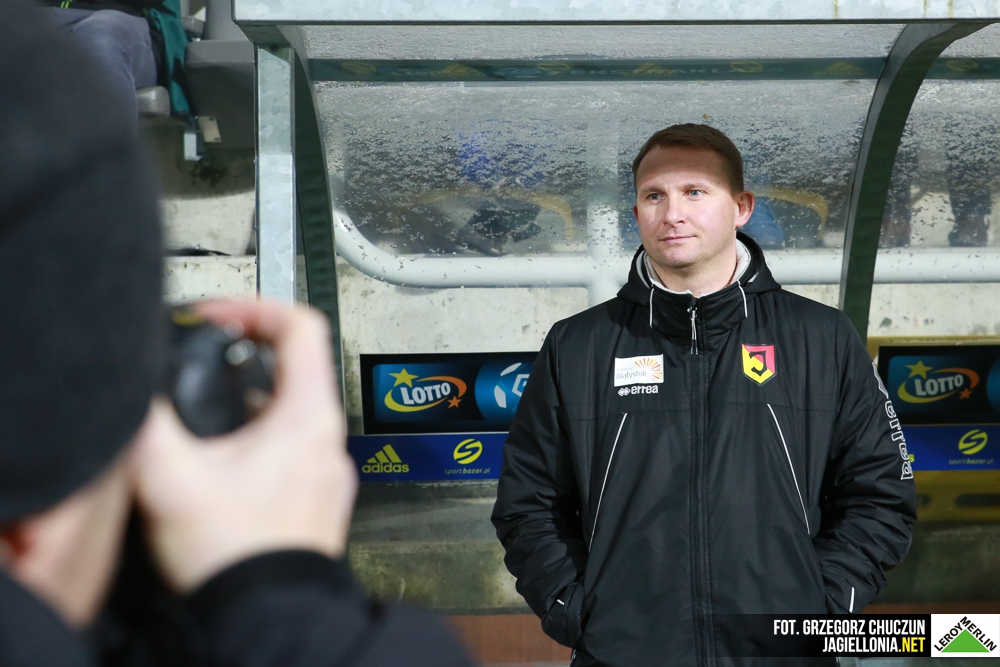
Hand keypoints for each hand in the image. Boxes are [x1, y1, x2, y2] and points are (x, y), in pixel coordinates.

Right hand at [131, 300, 356, 592]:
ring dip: (247, 404)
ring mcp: (327, 472)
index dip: (255, 308)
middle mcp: (328, 441)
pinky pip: (291, 450)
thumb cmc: (236, 556)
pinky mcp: (316, 500)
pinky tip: (221, 467)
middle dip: (242, 359)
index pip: (301, 326)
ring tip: (205, 421)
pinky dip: (258, 442)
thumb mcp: (172, 478)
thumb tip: (139, 389)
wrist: (265, 619)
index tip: (219, 317)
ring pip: (291, 411)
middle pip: (295, 367)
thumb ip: (149, 421)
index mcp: (309, 418)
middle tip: (202, 364)